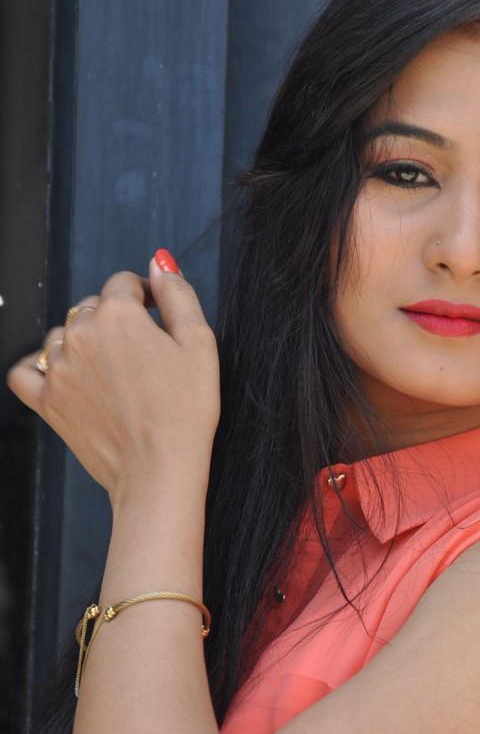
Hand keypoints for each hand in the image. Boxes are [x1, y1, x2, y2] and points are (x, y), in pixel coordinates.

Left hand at [5, 254, 220, 505]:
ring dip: (83, 343)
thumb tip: (159, 263)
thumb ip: (178, 295)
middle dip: (116, 321)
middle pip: (92, 307)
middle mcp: (80, 334)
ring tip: (112, 372)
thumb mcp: (199, 344)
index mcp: (118, 315)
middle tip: (143, 355)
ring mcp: (58, 368)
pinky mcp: (46, 401)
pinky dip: (39, 367)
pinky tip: (63, 373)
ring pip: (62, 335)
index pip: (124, 284)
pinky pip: (25, 371)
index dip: (145, 296)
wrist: (160, 470)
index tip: (158, 316)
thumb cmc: (186, 411)